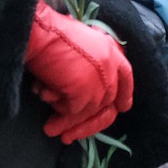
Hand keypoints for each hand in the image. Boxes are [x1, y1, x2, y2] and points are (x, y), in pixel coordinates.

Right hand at [25, 0, 133, 138]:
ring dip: (66, 122)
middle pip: (106, 101)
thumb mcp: (81, 43)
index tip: (122, 108)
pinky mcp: (85, 93)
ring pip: (87, 111)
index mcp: (112, 51)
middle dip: (87, 121)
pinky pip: (72, 111)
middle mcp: (110, 67)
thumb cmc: (53, 34)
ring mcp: (100, 81)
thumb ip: (89, 62)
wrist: (41, 33)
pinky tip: (44, 100)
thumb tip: (81, 87)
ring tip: (50, 129)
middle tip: (69, 134)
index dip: (125, 94)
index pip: (126, 77)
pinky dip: (57, 110)